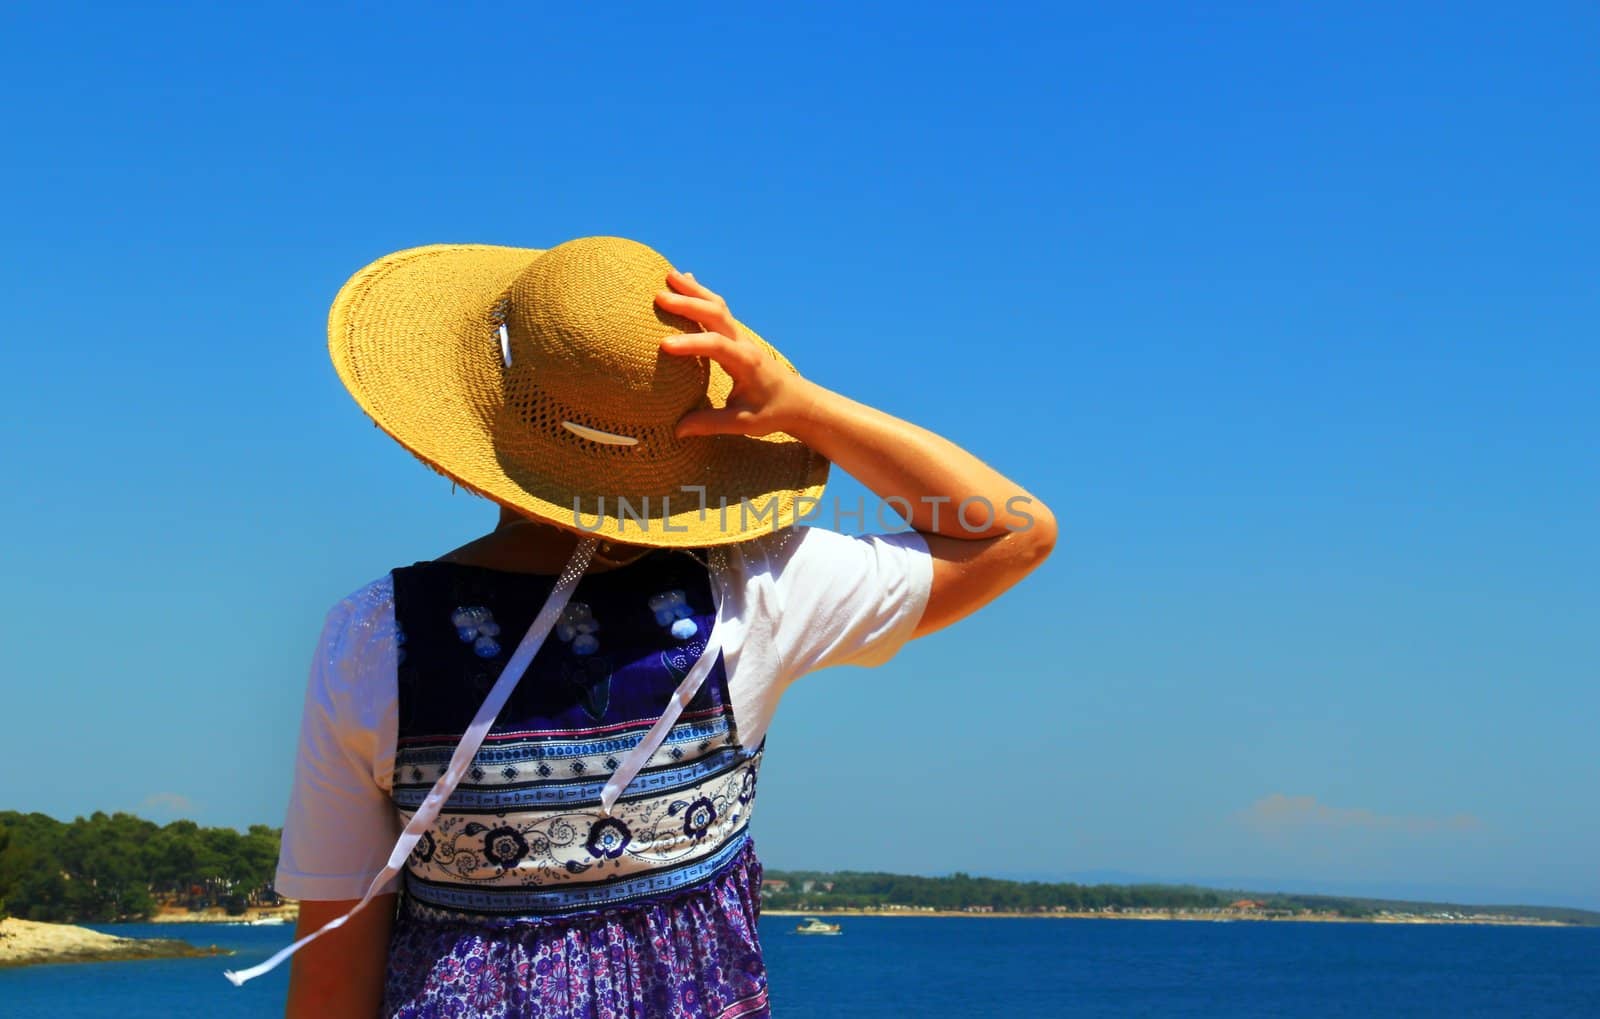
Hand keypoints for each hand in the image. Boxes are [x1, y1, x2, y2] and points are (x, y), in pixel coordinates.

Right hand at [654, 270, 814, 437]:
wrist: (797, 401)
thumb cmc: (772, 412)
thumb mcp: (744, 423)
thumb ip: (711, 424)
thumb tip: (677, 430)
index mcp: (745, 363)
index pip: (717, 347)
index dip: (691, 344)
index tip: (664, 346)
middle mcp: (743, 344)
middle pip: (716, 315)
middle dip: (688, 303)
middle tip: (659, 296)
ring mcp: (741, 337)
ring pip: (717, 306)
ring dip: (694, 290)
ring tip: (669, 274)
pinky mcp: (736, 336)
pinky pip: (718, 310)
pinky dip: (701, 294)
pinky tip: (687, 280)